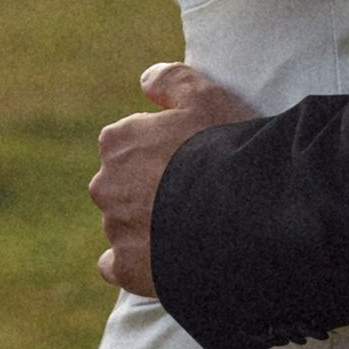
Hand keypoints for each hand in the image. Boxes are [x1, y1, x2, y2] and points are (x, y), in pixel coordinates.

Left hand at [91, 62, 259, 294]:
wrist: (242, 213)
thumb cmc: (226, 148)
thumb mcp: (207, 96)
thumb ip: (171, 80)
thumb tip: (146, 80)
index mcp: (118, 141)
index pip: (127, 145)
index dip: (160, 152)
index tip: (188, 161)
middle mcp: (105, 184)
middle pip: (122, 185)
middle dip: (148, 189)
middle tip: (191, 196)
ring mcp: (115, 228)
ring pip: (123, 224)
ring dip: (147, 225)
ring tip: (190, 228)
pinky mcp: (128, 268)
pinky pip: (116, 266)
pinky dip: (132, 264)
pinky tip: (158, 261)